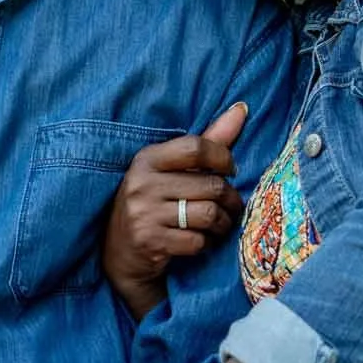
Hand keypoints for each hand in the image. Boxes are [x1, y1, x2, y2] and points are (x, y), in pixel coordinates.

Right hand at [103, 101, 249, 317]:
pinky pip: (197, 241)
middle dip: (230, 200)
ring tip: (219, 225)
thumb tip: (241, 108)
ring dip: (222, 224)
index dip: (223, 158)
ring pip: (208, 214)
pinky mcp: (150, 242)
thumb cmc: (152, 204)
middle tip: (230, 206)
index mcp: (147, 159)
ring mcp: (143, 213)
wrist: (120, 254)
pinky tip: (201, 241)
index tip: (230, 171)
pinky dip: (207, 244)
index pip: (195, 148)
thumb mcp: (170, 171)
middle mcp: (142, 183)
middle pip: (210, 185)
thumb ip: (207, 142)